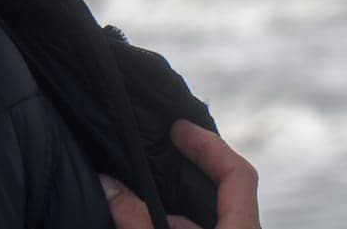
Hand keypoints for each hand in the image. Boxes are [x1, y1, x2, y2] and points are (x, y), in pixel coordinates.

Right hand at [99, 118, 260, 228]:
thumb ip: (136, 220)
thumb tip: (108, 183)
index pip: (238, 174)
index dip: (209, 145)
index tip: (178, 128)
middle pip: (223, 195)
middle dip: (186, 173)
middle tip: (158, 151)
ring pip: (210, 221)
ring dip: (174, 209)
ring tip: (136, 197)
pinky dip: (176, 228)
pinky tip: (145, 226)